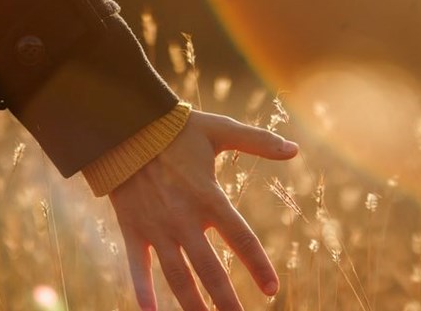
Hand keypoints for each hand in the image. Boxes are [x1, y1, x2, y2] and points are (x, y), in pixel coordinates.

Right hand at [110, 110, 299, 310]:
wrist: (125, 128)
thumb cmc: (177, 129)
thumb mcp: (220, 131)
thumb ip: (258, 142)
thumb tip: (294, 149)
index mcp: (209, 197)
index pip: (241, 239)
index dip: (258, 266)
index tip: (271, 289)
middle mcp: (183, 219)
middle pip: (209, 269)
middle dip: (225, 299)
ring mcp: (156, 228)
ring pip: (176, 276)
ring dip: (192, 303)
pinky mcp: (133, 229)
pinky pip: (138, 266)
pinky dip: (143, 290)